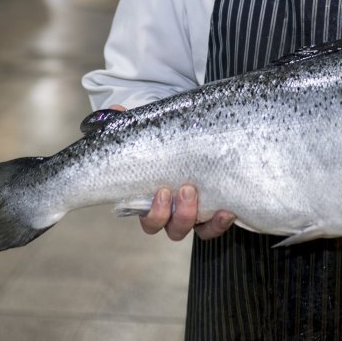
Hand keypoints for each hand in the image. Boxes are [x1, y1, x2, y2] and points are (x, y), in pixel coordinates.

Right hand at [107, 107, 233, 240]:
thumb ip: (129, 125)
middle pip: (172, 229)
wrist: (192, 143)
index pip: (149, 220)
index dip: (153, 214)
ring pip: (193, 229)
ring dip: (194, 215)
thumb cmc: (165, 145)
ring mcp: (194, 214)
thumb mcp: (148, 134)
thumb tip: (115, 112)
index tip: (162, 191)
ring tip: (197, 192)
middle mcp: (174, 213)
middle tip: (185, 188)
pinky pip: (214, 227)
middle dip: (178, 213)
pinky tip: (226, 211)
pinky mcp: (213, 213)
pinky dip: (219, 223)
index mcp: (154, 202)